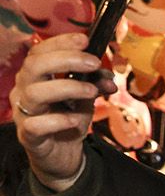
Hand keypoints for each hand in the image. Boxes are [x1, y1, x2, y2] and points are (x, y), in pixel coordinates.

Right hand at [12, 33, 116, 187]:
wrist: (63, 156)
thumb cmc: (68, 120)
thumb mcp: (85, 99)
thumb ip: (95, 84)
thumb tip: (109, 76)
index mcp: (36, 77)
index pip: (40, 52)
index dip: (61, 42)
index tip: (85, 40)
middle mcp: (24, 91)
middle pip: (34, 66)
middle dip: (66, 59)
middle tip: (93, 63)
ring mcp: (24, 113)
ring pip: (35, 92)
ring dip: (68, 87)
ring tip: (92, 92)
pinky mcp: (29, 136)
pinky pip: (36, 125)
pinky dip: (58, 120)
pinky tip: (75, 121)